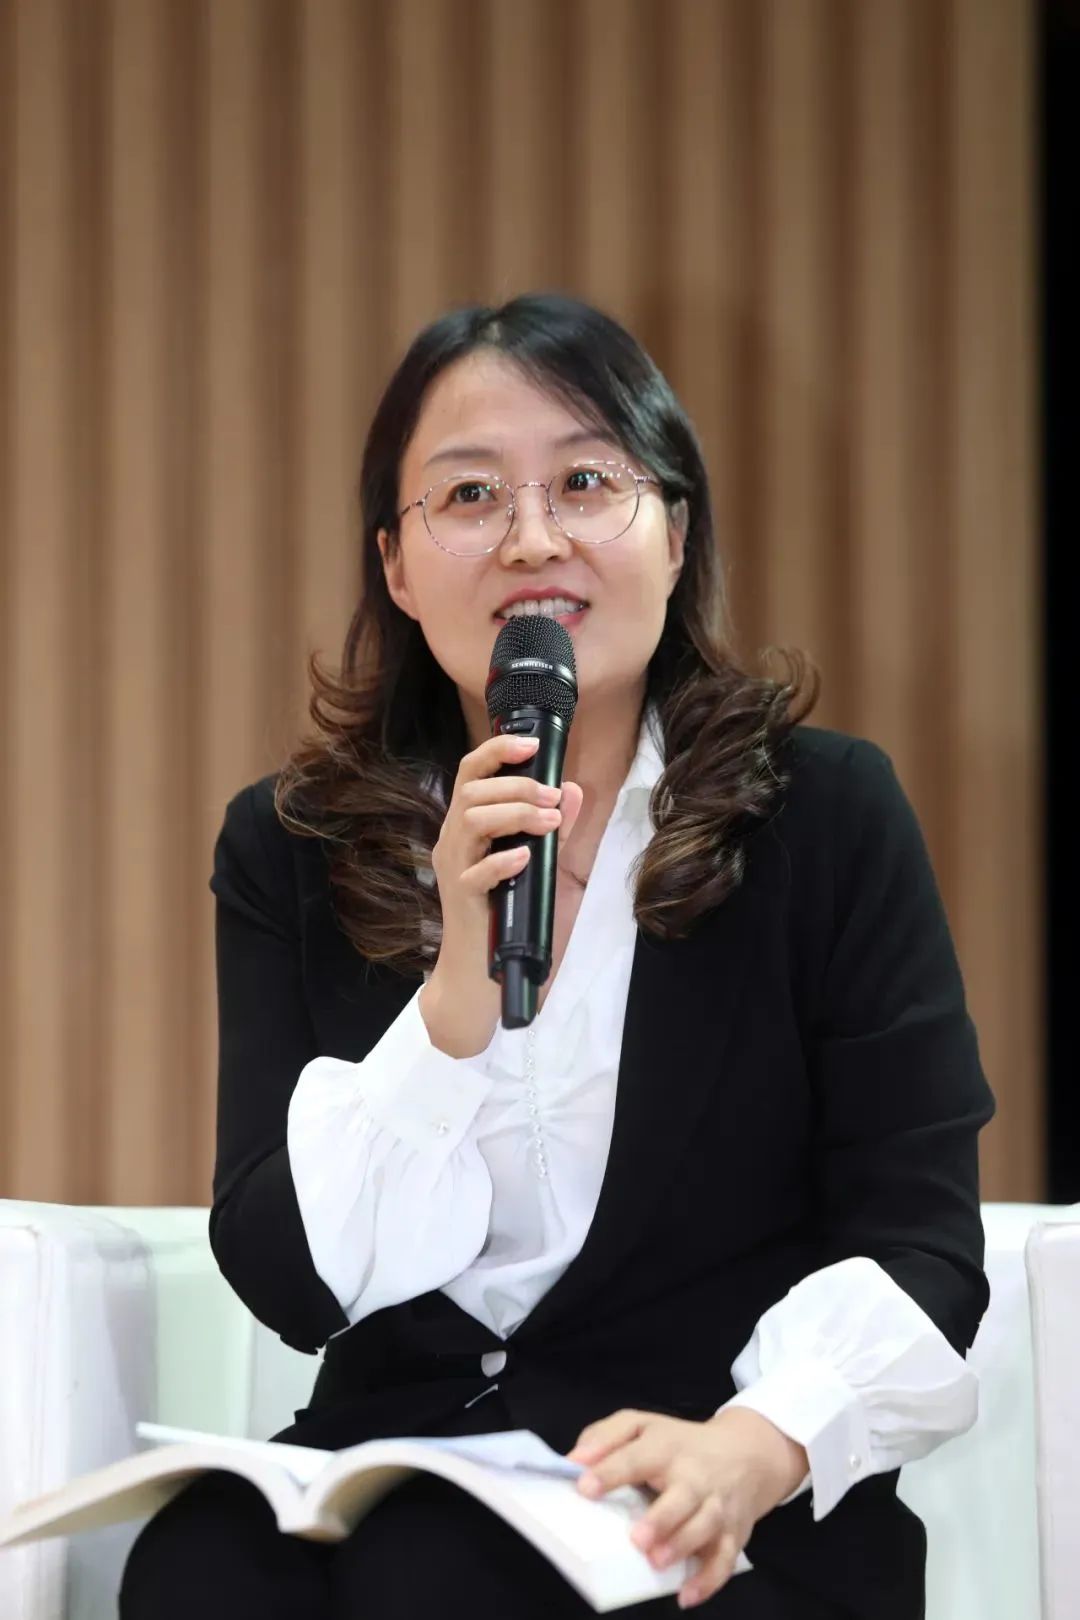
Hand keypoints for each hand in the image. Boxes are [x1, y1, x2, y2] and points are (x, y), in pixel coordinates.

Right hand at [419, 731, 582, 1056]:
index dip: (497, 750)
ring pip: (471, 820)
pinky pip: (476, 871)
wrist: (480, 972)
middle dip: (518, 785)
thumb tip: (574, 791)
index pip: (470, 772)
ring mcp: (453, 868)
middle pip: (473, 791)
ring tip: (549, 821)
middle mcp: (453, 840)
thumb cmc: (507, 913)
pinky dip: (503, 859)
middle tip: (553, 797)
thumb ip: (554, 828)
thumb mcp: (538, 863)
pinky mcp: (460, 898)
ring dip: (515, 812)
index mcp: (466, 824)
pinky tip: (526, 857)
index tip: (532, 745)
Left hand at [565, 1407, 808, 1609]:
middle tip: (637, 1538)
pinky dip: (709, 1580)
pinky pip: (724, 1559)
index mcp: (666, 1448)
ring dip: (682, 1546)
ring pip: (705, 1527)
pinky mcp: (732, 1534)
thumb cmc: (679, 1444)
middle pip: (682, 1496)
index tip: (584, 1487)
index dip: (610, 1471)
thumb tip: (573, 1462)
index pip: (637, 1458)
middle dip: (662, 1518)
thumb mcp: (642, 1425)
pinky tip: (686, 1595)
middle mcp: (694, 1477)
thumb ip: (605, 1437)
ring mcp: (717, 1506)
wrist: (745, 1453)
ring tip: (656, 1562)